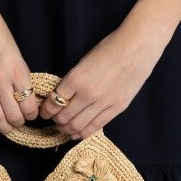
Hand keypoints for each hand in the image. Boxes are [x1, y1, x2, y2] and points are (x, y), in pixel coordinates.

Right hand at [0, 3, 38, 137]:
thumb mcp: (15, 51)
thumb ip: (19, 73)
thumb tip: (24, 94)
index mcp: (18, 70)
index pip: (30, 105)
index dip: (33, 114)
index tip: (32, 113)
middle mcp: (2, 80)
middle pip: (15, 115)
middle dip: (20, 122)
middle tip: (20, 121)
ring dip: (5, 126)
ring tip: (8, 127)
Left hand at [37, 22, 167, 139]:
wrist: (136, 48)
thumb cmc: (109, 48)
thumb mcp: (84, 62)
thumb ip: (73, 81)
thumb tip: (63, 96)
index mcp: (76, 79)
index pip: (53, 103)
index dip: (46, 110)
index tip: (44, 112)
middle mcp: (87, 94)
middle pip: (64, 118)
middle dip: (55, 121)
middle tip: (54, 120)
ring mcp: (103, 103)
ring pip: (78, 126)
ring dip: (67, 129)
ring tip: (64, 128)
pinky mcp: (117, 109)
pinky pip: (95, 127)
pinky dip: (83, 133)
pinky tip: (77, 133)